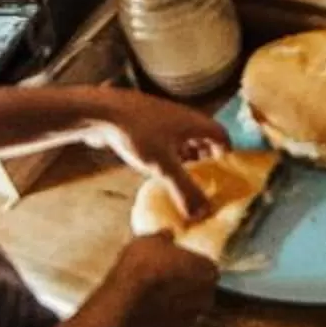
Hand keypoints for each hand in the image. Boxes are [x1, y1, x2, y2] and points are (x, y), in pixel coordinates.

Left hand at [79, 94, 230, 217]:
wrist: (99, 112)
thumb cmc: (138, 134)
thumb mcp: (164, 167)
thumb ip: (185, 190)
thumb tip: (204, 214)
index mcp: (193, 122)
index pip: (221, 135)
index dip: (226, 154)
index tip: (223, 174)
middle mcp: (181, 117)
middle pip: (202, 138)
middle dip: (205, 159)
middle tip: (203, 181)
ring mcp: (161, 118)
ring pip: (181, 139)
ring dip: (184, 158)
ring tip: (180, 179)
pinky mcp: (142, 122)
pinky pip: (163, 140)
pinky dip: (166, 155)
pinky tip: (155, 171)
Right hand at [109, 232, 218, 326]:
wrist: (120, 305)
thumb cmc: (138, 268)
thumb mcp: (148, 241)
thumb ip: (163, 238)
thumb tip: (167, 234)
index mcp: (206, 271)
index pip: (208, 266)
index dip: (193, 263)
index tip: (179, 261)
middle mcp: (205, 297)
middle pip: (201, 289)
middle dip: (188, 283)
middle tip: (166, 276)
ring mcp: (189, 319)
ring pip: (187, 308)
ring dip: (176, 302)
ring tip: (154, 293)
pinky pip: (171, 323)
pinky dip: (163, 317)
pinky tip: (146, 309)